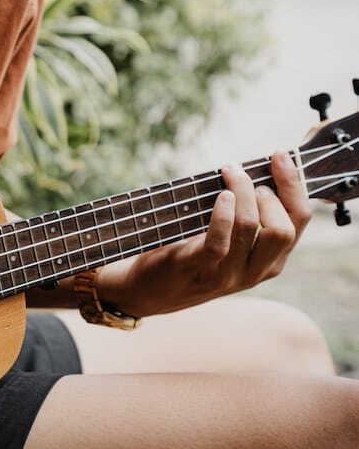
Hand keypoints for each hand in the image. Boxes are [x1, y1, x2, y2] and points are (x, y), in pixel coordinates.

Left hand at [97, 152, 311, 316]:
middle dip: (270, 190)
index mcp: (269, 262)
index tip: (281, 157)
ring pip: (252, 227)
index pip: (299, 222)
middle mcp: (254, 272)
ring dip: (242, 192)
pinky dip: (222, 213)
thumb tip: (255, 171)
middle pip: (283, 229)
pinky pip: (220, 240)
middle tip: (243, 173)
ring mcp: (227, 275)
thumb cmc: (188, 256)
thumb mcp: (228, 244)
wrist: (148, 291)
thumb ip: (247, 219)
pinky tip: (220, 196)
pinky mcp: (199, 269)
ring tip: (229, 175)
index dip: (294, 185)